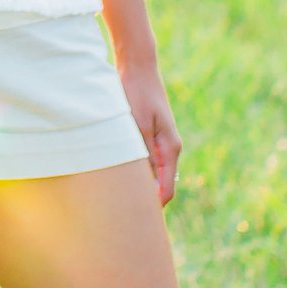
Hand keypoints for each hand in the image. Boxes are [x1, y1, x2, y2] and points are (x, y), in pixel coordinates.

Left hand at [120, 57, 181, 204]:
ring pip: (151, 175)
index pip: (165, 190)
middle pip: (160, 186)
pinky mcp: (150, 136)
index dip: (152, 208)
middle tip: (122, 216)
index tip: (135, 221)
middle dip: (144, 201)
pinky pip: (145, 162)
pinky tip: (117, 176)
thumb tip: (144, 183)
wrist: (138, 66)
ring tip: (116, 200)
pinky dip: (135, 171)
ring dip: (138, 186)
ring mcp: (161, 143)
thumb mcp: (137, 125)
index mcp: (170, 149)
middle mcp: (169, 149)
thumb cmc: (136, 94)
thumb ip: (142, 154)